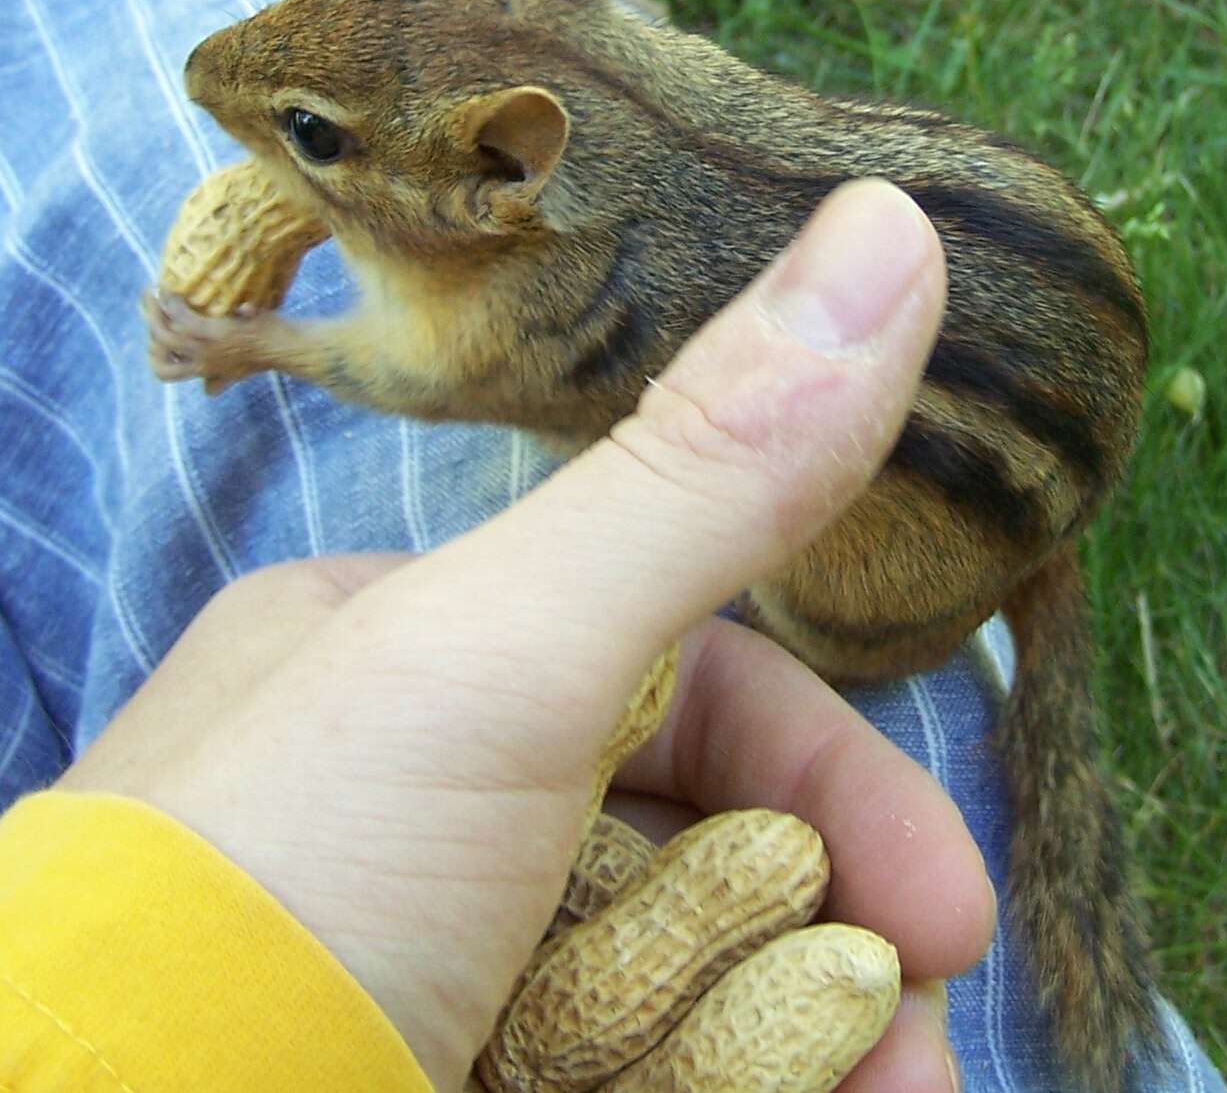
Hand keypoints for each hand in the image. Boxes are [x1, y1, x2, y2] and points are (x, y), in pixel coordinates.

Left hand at [65, 180, 989, 1091]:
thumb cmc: (279, 884)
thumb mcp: (505, 655)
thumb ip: (706, 471)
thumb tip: (894, 221)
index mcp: (409, 669)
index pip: (683, 691)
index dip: (834, 791)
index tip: (947, 912)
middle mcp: (410, 821)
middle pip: (694, 861)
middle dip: (834, 948)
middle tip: (921, 1051)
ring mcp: (411, 970)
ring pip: (666, 993)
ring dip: (796, 1046)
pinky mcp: (418, 1075)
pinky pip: (613, 1073)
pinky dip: (710, 1090)